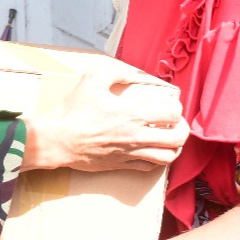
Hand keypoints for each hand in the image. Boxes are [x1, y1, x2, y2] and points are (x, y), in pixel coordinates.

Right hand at [21, 56, 188, 171]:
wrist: (56, 140)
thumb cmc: (73, 111)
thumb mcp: (92, 79)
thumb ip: (116, 71)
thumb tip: (134, 74)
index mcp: (132, 114)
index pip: (173, 114)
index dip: (176, 107)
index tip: (170, 104)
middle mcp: (136, 136)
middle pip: (177, 139)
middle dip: (182, 129)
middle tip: (176, 123)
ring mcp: (130, 153)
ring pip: (168, 158)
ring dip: (174, 148)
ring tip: (170, 140)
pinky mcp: (121, 165)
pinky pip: (149, 167)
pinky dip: (157, 160)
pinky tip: (151, 150)